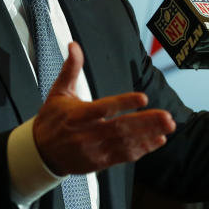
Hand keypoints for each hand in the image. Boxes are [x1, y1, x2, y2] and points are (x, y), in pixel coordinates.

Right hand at [33, 42, 175, 175]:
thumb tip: (74, 46)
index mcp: (78, 115)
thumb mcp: (58, 92)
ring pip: (126, 143)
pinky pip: (124, 157)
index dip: (124, 103)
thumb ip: (71, 69)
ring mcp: (94, 150)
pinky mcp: (99, 162)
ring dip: (149, 135)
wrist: (40, 153)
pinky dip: (142, 149)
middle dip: (146, 122)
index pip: (104, 108)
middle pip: (120, 128)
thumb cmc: (51, 120)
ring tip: (168, 126)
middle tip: (166, 116)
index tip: (142, 97)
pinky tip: (158, 141)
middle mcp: (87, 134)